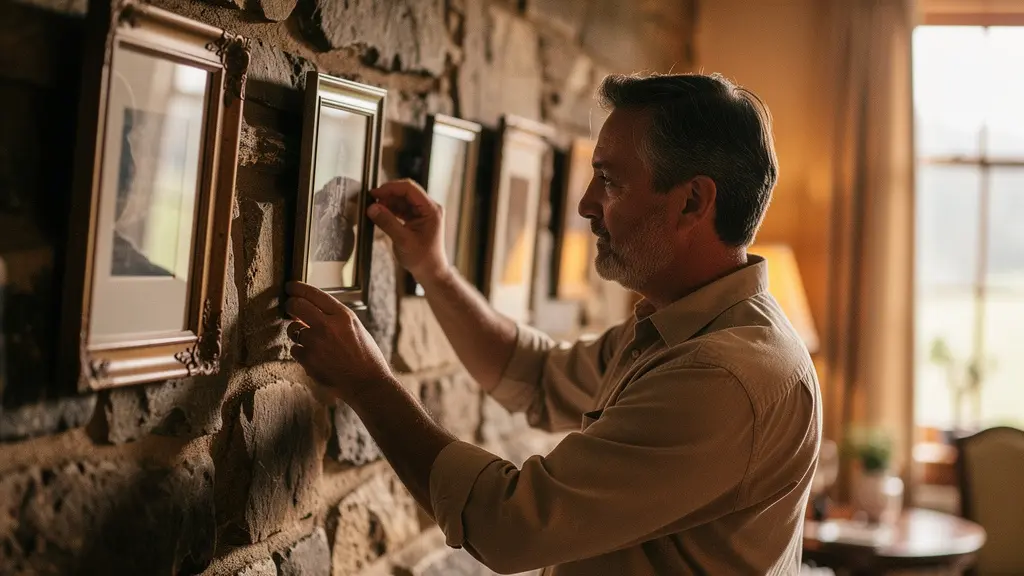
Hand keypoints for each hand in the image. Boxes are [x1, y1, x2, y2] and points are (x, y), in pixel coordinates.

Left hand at [284, 281, 391, 402]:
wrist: (367, 383)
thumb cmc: (366, 356)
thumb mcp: (356, 328)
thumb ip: (335, 318)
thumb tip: (311, 310)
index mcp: (343, 315)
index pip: (313, 293)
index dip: (298, 288)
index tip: (290, 286)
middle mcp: (327, 325)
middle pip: (296, 305)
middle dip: (290, 305)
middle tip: (290, 307)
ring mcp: (315, 343)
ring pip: (292, 329)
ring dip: (297, 333)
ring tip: (313, 342)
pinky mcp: (308, 360)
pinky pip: (295, 350)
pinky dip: (302, 352)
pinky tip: (316, 358)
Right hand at [367, 179, 448, 282]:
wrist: (430, 272)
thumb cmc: (422, 259)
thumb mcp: (402, 240)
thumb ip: (387, 222)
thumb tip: (372, 208)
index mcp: (431, 209)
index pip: (410, 188)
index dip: (391, 188)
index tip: (375, 193)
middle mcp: (428, 208)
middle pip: (405, 192)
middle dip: (388, 195)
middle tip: (371, 201)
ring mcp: (423, 213)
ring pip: (402, 199)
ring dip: (387, 202)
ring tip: (374, 209)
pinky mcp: (416, 218)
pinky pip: (401, 208)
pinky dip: (390, 210)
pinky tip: (380, 214)